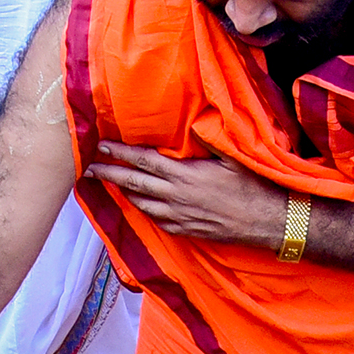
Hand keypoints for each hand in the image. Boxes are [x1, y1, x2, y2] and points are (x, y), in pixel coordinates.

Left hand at [91, 142, 288, 248]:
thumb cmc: (253, 186)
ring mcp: (179, 217)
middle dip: (109, 174)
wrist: (266, 221)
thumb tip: (194, 121)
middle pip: (134, 184)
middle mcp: (176, 198)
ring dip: (123, 193)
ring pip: (141, 205)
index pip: (143, 162)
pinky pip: (157, 221)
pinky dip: (144, 210)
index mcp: (184, 175)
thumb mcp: (231, 156)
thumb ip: (208, 139)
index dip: (120, 153)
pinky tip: (139, 205)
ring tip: (110, 183)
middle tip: (87, 167)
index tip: (101, 146)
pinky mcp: (186, 231)